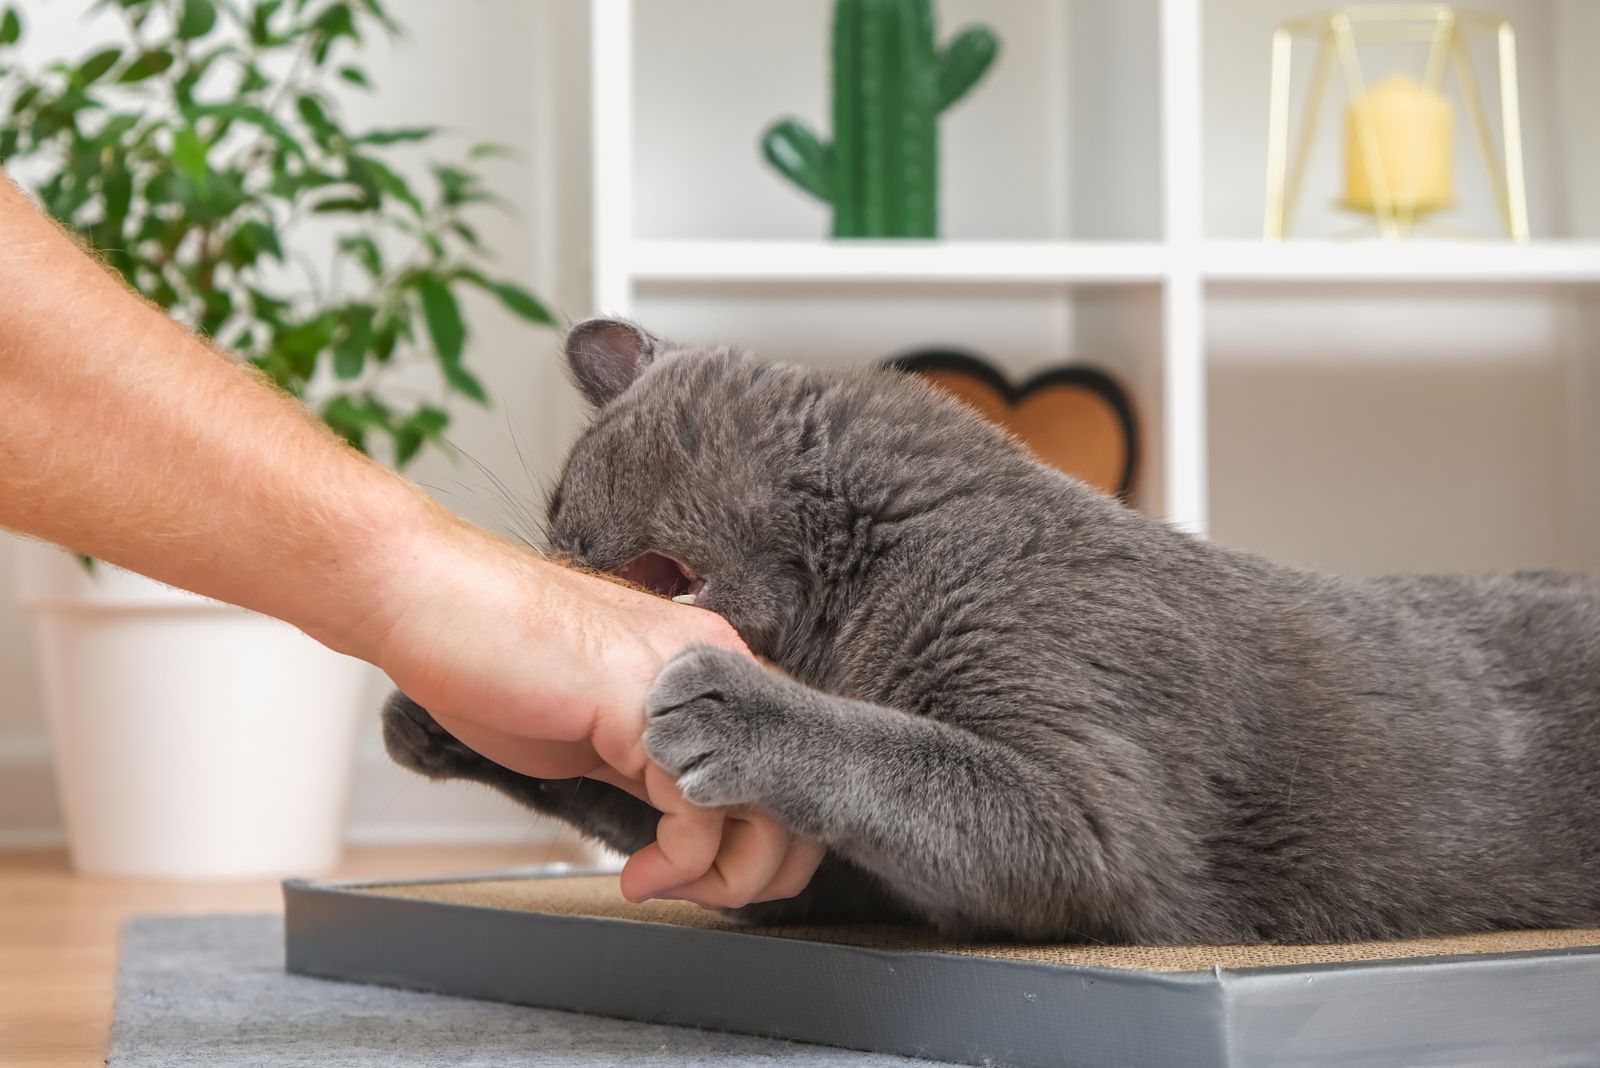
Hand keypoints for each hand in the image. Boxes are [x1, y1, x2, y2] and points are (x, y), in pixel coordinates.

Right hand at [365, 516, 821, 905]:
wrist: (430, 603)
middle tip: (707, 895)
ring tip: (665, 885)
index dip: (767, 833)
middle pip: (798, 783)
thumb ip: (650, 766)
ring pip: (766, 805)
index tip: (713, 873)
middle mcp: (714, 665)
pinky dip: (679, 864)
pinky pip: (700, 812)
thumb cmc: (494, 657)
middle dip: (766, 864)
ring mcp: (687, 683)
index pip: (781, 757)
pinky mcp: (645, 709)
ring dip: (726, 875)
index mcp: (707, 666)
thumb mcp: (598, 728)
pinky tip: (638, 873)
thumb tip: (685, 826)